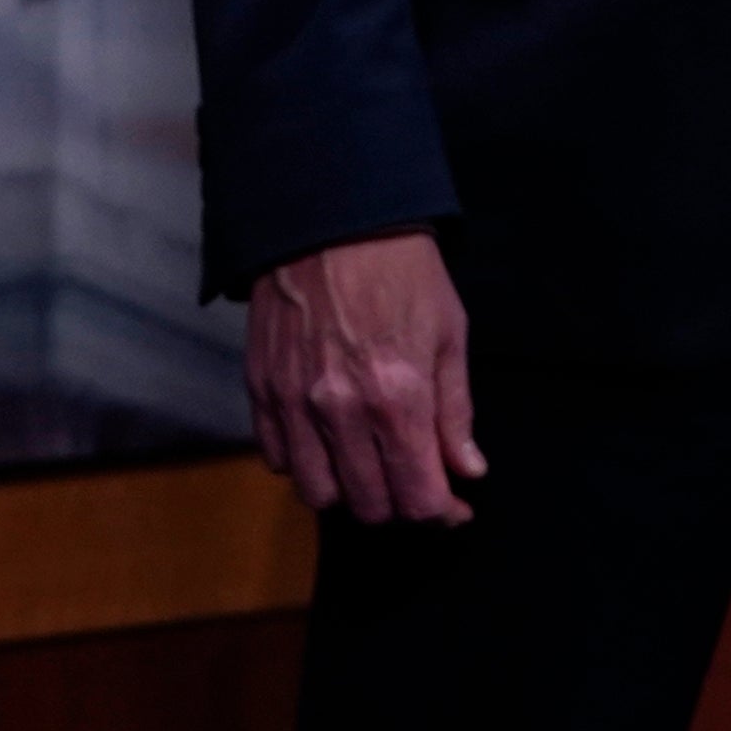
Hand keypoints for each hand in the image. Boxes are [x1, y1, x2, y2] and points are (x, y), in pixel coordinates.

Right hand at [243, 228, 482, 525]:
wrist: (332, 218)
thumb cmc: (402, 270)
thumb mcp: (449, 333)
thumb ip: (456, 412)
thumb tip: (468, 472)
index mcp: (398, 395)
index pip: (417, 497)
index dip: (441, 512)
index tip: (452, 506)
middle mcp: (342, 409)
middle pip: (369, 505)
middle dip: (399, 503)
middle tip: (413, 481)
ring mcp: (295, 402)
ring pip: (319, 494)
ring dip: (349, 492)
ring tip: (369, 467)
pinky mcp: (262, 389)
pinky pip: (278, 458)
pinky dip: (305, 463)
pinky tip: (328, 442)